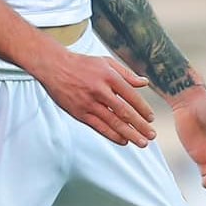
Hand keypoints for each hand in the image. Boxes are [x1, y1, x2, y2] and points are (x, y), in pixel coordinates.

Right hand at [32, 50, 155, 147]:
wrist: (54, 67)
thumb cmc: (82, 64)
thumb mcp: (106, 62)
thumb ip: (126, 73)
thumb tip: (145, 83)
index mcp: (109, 76)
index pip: (131, 96)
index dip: (143, 109)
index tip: (151, 118)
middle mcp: (100, 90)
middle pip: (125, 112)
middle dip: (140, 126)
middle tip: (151, 136)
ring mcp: (89, 103)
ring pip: (113, 122)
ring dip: (130, 134)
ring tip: (142, 142)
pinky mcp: (80, 113)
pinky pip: (99, 127)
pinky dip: (112, 135)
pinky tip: (123, 141)